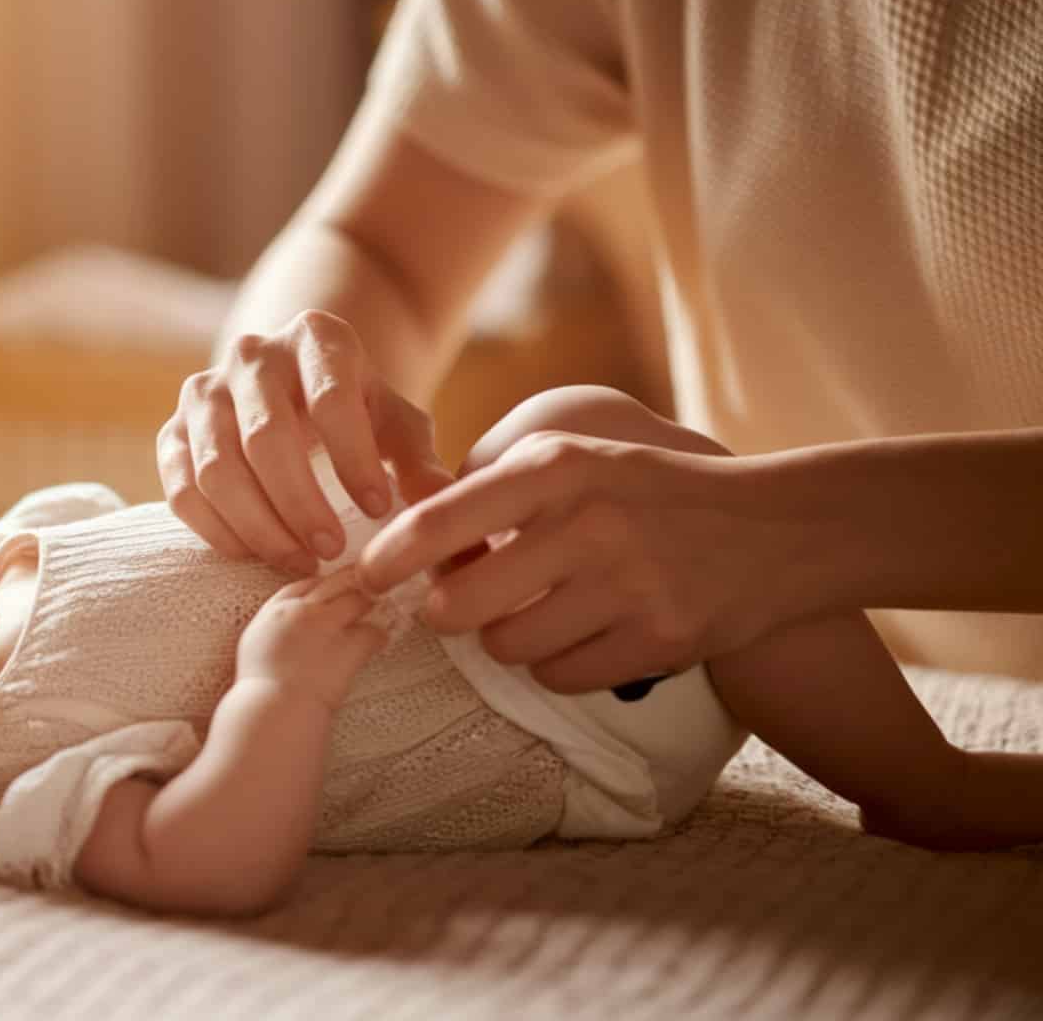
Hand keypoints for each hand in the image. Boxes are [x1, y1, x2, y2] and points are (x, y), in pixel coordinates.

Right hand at [158, 309, 452, 574]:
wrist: (295, 390)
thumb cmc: (357, 412)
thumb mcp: (396, 424)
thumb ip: (417, 459)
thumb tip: (441, 502)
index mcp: (316, 337)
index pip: (330, 398)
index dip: (353, 459)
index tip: (378, 511)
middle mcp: (251, 354)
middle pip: (265, 437)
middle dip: (300, 503)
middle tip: (332, 550)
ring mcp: (204, 392)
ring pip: (216, 469)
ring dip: (258, 525)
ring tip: (299, 561)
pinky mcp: (172, 432)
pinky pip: (181, 489)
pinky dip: (216, 530)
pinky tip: (254, 554)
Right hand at [237, 568, 389, 710]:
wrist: (275, 707)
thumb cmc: (260, 689)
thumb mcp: (254, 648)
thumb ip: (272, 631)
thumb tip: (285, 632)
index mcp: (275, 611)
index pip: (303, 585)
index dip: (321, 585)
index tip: (332, 589)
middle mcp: (302, 611)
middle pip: (335, 583)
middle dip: (353, 583)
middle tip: (368, 587)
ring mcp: (326, 626)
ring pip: (359, 600)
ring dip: (371, 606)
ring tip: (380, 613)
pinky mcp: (348, 646)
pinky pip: (373, 632)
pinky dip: (379, 637)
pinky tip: (380, 643)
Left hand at [356, 431, 794, 692]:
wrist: (773, 531)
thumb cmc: (646, 493)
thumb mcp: (575, 460)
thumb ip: (493, 489)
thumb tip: (408, 536)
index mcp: (558, 469)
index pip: (442, 521)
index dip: (389, 557)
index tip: (363, 576)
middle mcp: (588, 523)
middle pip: (458, 606)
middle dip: (444, 613)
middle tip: (453, 606)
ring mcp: (627, 585)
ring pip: (507, 648)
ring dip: (507, 640)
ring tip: (538, 611)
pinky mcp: (659, 639)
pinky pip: (560, 677)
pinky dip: (558, 665)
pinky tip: (584, 633)